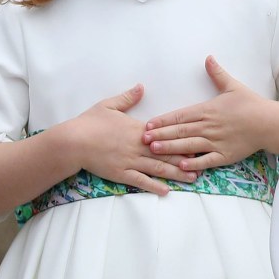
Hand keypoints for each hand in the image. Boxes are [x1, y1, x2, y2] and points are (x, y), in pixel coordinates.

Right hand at [69, 84, 196, 194]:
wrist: (73, 141)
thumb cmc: (90, 122)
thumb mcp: (109, 105)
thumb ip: (128, 97)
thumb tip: (141, 87)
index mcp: (138, 130)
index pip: (165, 135)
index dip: (183, 139)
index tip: (199, 140)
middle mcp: (138, 146)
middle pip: (167, 154)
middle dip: (187, 159)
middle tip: (205, 162)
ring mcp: (130, 161)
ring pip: (158, 169)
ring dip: (177, 174)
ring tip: (193, 178)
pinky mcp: (121, 174)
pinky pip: (141, 181)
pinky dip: (154, 186)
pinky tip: (166, 191)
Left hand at [143, 56, 278, 168]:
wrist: (269, 122)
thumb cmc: (251, 104)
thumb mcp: (233, 86)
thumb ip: (217, 73)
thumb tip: (208, 58)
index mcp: (207, 110)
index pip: (180, 116)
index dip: (163, 120)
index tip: (148, 124)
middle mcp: (208, 126)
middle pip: (180, 131)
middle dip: (160, 134)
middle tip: (142, 139)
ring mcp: (216, 142)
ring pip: (188, 145)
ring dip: (170, 148)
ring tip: (154, 150)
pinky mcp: (225, 155)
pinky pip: (206, 160)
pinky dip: (193, 163)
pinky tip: (181, 165)